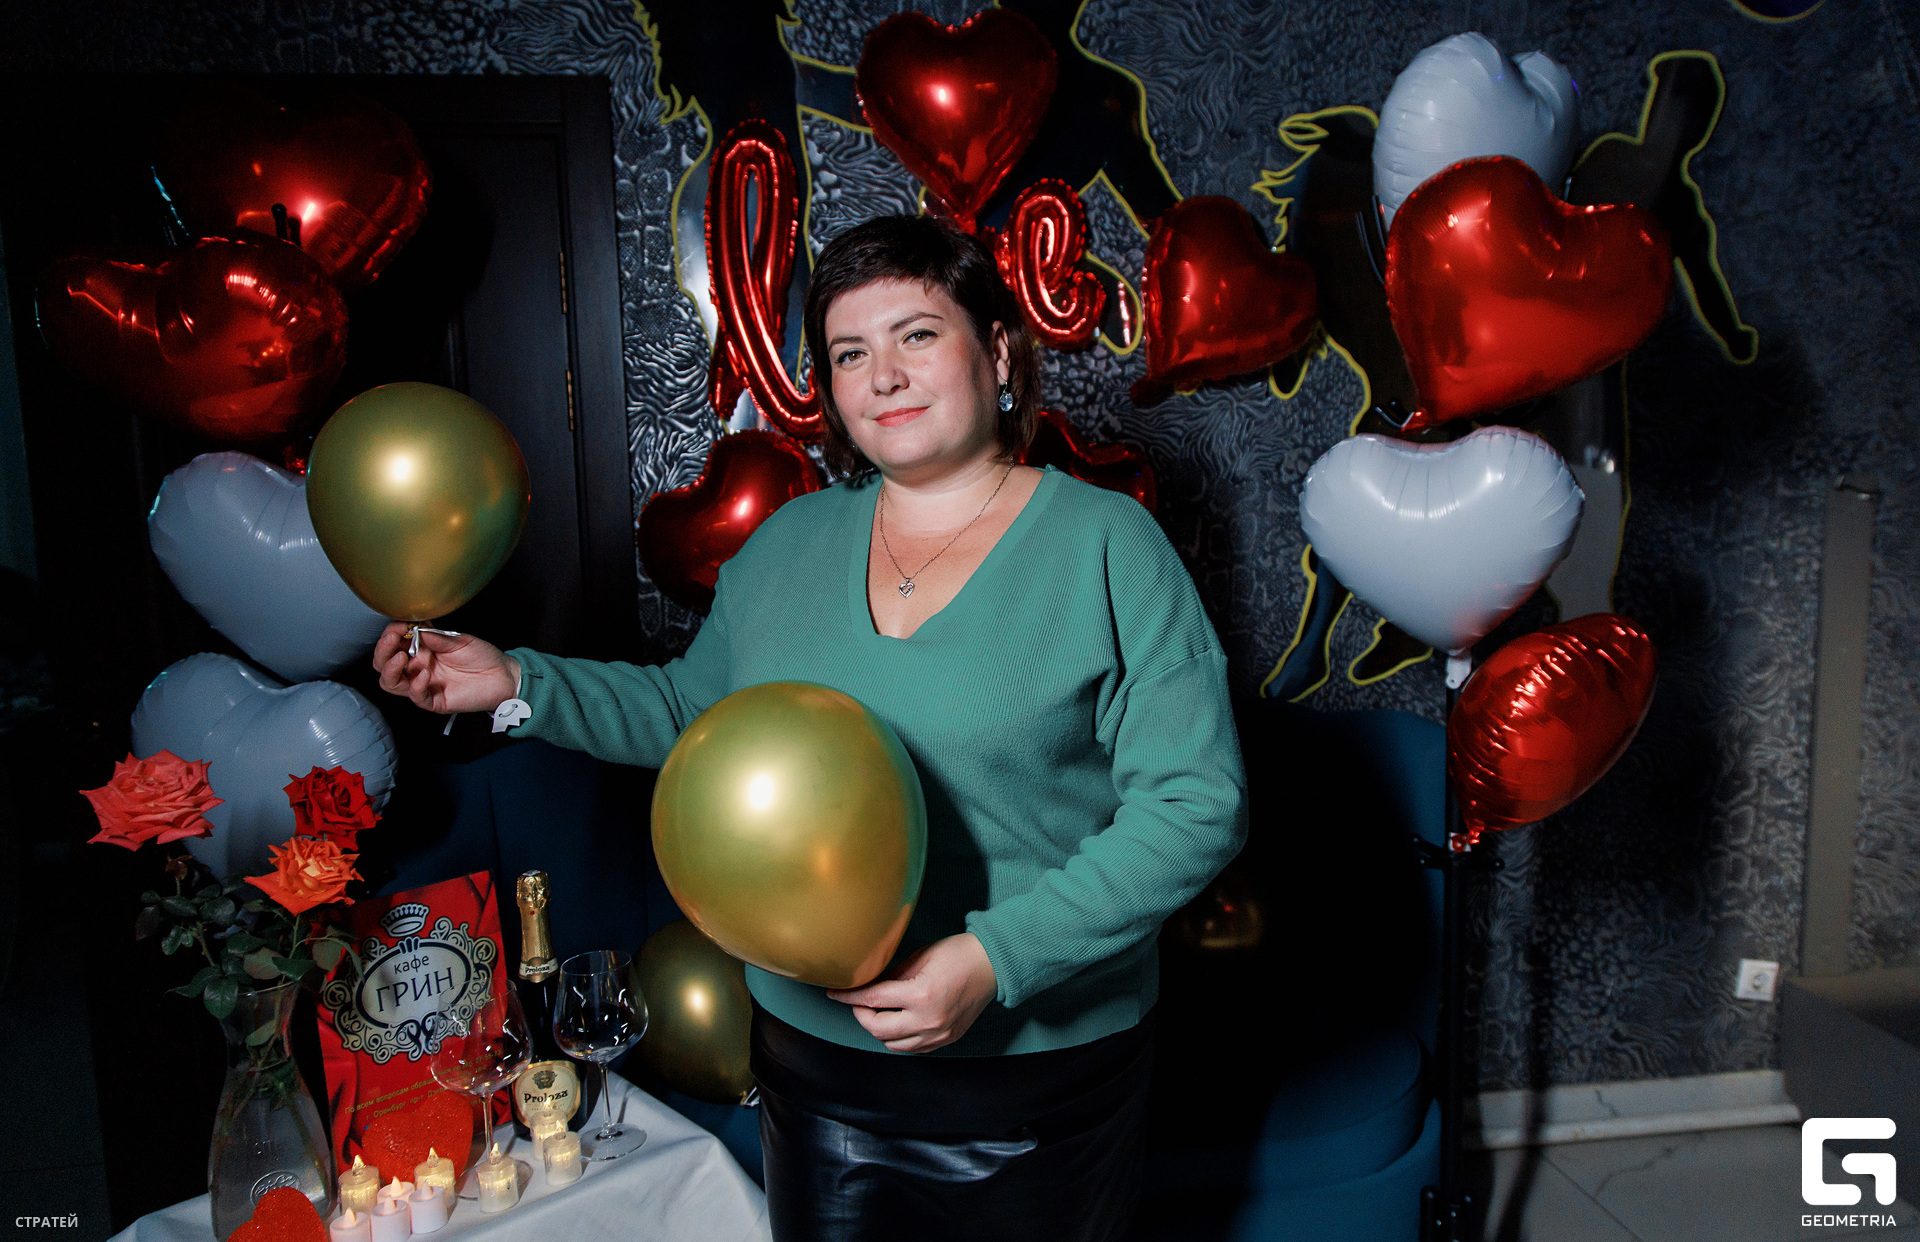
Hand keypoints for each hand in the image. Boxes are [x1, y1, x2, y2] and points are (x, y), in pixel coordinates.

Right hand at [372, 622, 519, 714]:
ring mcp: (423, 684)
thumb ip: (435, 636)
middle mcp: (417, 667)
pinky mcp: (434, 701)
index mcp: (421, 650)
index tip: (398, 625)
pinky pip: (416, 697)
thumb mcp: (458, 640)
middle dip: (382, 651)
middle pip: (384, 664)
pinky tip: (424, 673)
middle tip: (391, 640)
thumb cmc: (482, 655)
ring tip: (400, 657)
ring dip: (390, 670)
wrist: (502, 675)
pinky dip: (416, 685)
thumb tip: (413, 628)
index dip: (391, 634)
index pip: (394, 643)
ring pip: (391, 683)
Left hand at [826, 933, 996, 1053]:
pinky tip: (896, 1022)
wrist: (992, 965)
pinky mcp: (946, 1040)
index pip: (873, 1000)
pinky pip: (912, 1048)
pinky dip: (899, 1038)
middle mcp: (928, 1020)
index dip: (849, 997)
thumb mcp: (919, 957)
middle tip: (857, 1002)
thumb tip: (868, 985)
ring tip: (876, 1012)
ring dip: (879, 1030)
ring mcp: (938, 1034)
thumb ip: (892, 976)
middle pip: (878, 1029)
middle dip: (861, 1015)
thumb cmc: (957, 954)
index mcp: (920, 994)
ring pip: (893, 1045)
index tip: (835, 993)